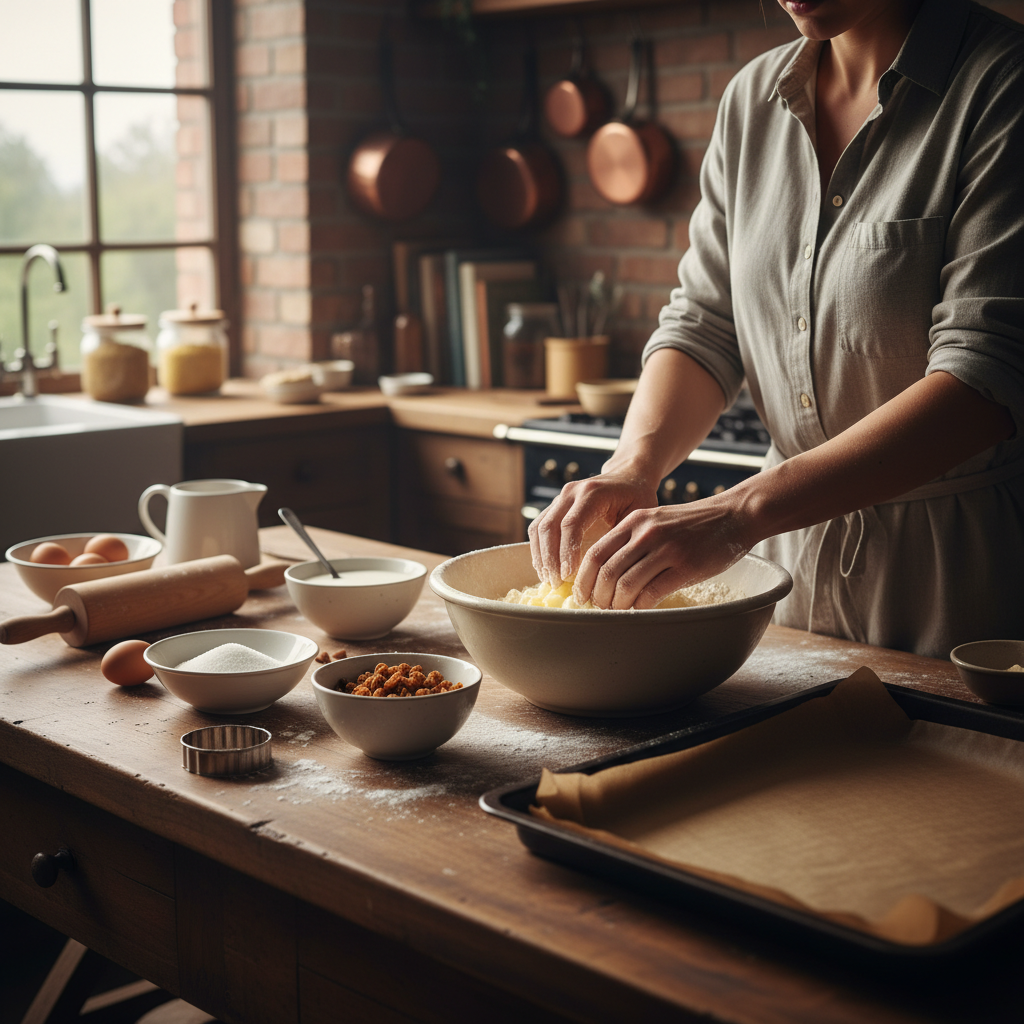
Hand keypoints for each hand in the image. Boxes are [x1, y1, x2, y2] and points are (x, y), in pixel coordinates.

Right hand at [528, 469, 658, 585]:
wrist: (628, 476)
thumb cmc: (637, 497)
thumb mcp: (638, 515)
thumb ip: (622, 538)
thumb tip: (608, 572)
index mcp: (593, 493)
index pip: (571, 524)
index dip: (566, 552)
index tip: (568, 576)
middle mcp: (572, 492)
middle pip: (549, 527)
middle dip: (550, 558)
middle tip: (556, 583)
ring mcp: (560, 497)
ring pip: (539, 527)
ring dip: (540, 556)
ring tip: (549, 579)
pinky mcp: (554, 506)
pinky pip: (538, 528)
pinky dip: (538, 549)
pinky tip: (546, 568)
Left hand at [572, 492, 749, 608]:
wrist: (734, 515)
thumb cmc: (693, 524)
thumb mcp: (656, 520)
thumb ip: (631, 539)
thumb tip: (605, 571)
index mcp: (634, 521)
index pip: (595, 553)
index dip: (583, 579)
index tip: (581, 595)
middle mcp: (646, 533)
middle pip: (606, 571)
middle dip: (597, 596)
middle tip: (597, 609)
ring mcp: (666, 549)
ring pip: (626, 585)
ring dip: (617, 605)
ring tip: (618, 612)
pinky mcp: (686, 566)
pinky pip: (652, 593)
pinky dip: (641, 606)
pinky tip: (641, 609)